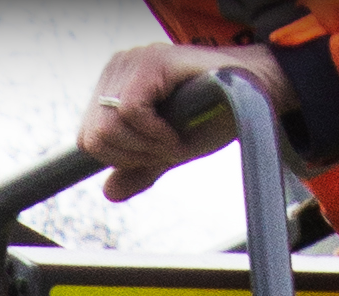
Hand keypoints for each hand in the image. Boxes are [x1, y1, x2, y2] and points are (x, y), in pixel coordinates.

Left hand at [78, 36, 277, 192]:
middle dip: (132, 156)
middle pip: (94, 136)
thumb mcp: (166, 151)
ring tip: (173, 141)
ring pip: (108, 126)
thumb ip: (137, 169)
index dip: (118, 159)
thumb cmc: (211, 118)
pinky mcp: (152, 61)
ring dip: (145, 147)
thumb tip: (108, 192)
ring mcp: (135, 60)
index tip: (153, 155)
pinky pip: (130, 111)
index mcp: (115, 86)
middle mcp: (119, 68)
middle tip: (167, 149)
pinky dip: (153, 134)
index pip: (87, 137)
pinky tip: (175, 134)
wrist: (251, 97)